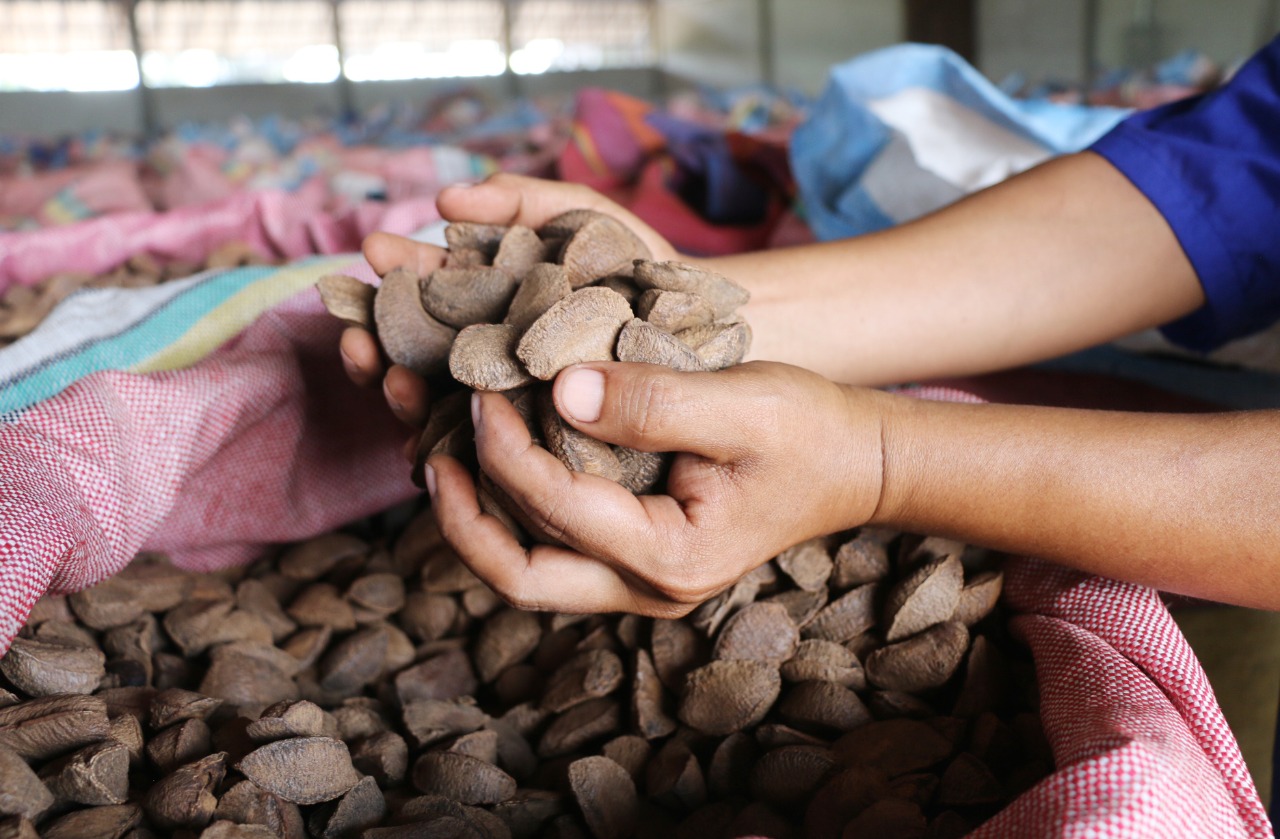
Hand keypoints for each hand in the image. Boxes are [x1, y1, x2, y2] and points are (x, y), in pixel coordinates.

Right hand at [340, 173, 682, 427]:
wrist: (701, 322)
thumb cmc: (638, 266)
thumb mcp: (579, 218)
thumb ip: (518, 202)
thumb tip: (446, 198)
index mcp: (485, 305)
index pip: (420, 299)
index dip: (391, 281)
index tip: (370, 259)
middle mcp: (484, 358)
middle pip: (414, 358)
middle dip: (379, 347)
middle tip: (356, 337)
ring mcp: (506, 406)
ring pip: (435, 409)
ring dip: (402, 396)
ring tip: (391, 379)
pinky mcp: (535, 448)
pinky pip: (481, 457)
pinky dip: (451, 449)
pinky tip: (427, 445)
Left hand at [424, 361, 890, 615]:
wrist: (858, 462)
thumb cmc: (811, 432)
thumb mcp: (742, 405)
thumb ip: (651, 401)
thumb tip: (556, 386)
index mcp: (672, 558)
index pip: (556, 507)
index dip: (503, 447)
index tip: (480, 384)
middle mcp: (648, 587)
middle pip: (520, 575)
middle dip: (462, 514)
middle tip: (430, 448)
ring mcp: (641, 579)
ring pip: (530, 566)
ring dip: (479, 511)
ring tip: (443, 445)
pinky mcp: (637, 553)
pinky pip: (554, 543)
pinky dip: (515, 502)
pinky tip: (497, 451)